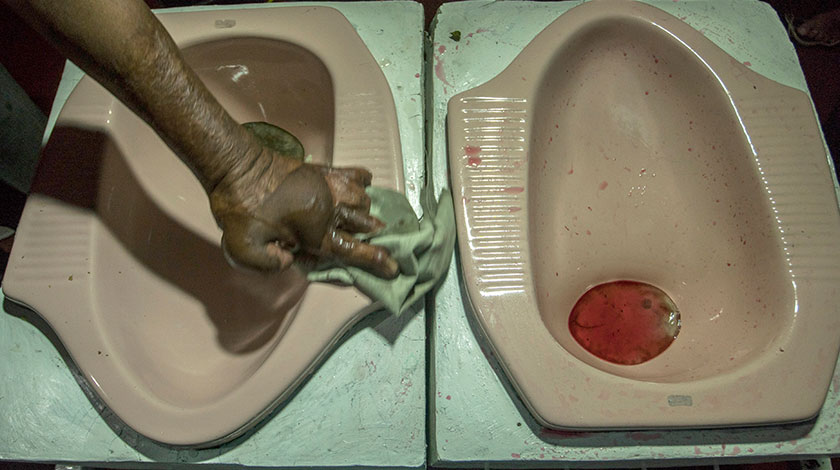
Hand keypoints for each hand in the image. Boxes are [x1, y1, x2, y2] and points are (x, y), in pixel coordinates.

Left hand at [209, 151, 398, 277]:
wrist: (235, 165)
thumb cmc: (239, 209)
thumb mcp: (245, 250)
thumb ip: (270, 264)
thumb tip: (290, 260)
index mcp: (316, 232)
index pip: (354, 250)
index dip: (376, 260)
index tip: (394, 267)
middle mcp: (330, 208)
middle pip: (365, 224)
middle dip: (375, 235)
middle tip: (377, 242)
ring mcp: (329, 185)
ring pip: (363, 200)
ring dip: (365, 212)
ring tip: (361, 219)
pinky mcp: (322, 169)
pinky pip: (354, 173)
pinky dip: (362, 180)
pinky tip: (363, 184)